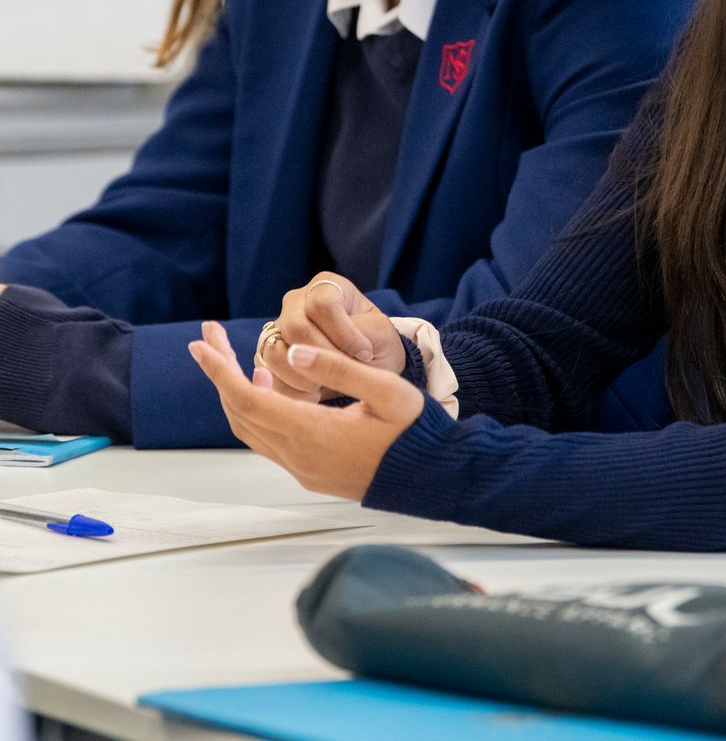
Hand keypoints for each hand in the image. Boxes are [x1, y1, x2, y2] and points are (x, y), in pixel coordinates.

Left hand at [188, 321, 423, 500]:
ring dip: (234, 393)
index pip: (248, 398)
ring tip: (232, 359)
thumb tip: (293, 354)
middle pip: (240, 411)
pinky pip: (267, 440)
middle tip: (211, 339)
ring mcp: (302, 468)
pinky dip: (256, 410)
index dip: (219, 369)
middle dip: (220, 373)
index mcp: (314, 432)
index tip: (201, 342)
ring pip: (249, 428)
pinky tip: (267, 387)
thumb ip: (339, 369)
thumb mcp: (386, 390)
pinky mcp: (310, 472)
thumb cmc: (416, 431)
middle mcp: (299, 455)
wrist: (433, 476)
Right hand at [259, 273, 405, 399]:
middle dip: (322, 358)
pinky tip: (313, 393)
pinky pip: (266, 374)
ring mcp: (276, 328)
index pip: (323, 306)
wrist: (368, 367)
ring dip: (304, 376)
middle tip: (343, 374)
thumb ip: (356, 336)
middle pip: (295, 327)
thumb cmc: (377, 346)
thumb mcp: (380, 337)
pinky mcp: (264, 355)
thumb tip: (317, 354)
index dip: (344, 335)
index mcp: (326, 286)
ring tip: (329, 384)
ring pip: (275, 351)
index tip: (365, 354)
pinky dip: (289, 390)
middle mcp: (295, 302)